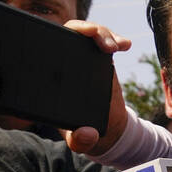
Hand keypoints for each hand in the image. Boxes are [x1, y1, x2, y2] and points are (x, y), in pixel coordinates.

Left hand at [59, 21, 131, 156]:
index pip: (45, 48)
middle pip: (68, 34)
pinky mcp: (98, 59)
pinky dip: (115, 39)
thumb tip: (87, 133)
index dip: (56, 37)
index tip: (75, 39)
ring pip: (88, 34)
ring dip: (103, 34)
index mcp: (50, 77)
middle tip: (105, 45)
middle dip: (86, 30)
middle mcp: (63, 63)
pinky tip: (126, 45)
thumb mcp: (78, 140)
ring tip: (118, 46)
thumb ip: (80, 140)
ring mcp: (81, 59)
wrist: (101, 128)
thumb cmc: (82, 131)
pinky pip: (103, 41)